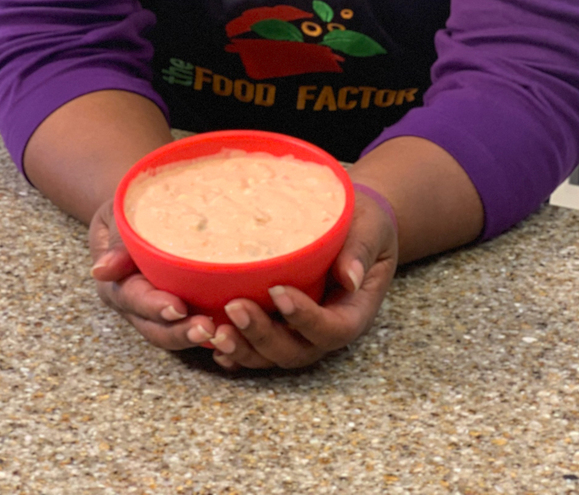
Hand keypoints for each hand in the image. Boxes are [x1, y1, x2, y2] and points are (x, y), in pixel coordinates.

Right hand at [88, 197, 215, 349]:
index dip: (155, 307)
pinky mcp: (185, 310)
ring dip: (198, 338)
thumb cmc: (132, 212)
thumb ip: (116, 242)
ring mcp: (161, 312)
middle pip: (156, 329)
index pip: (134, 300)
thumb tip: (101, 271)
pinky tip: (236, 333)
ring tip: (222, 334)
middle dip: (180, 332)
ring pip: (176, 334)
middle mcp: (138, 305)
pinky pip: (197, 327)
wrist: (145, 212)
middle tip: (208, 328)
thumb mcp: (119, 218)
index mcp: (119, 284)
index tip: (177, 308)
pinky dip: (214, 335)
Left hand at [207, 188, 398, 369]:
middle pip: (295, 351)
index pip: (333, 329)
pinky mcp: (276, 325)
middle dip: (263, 336)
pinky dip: (232, 352)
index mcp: (353, 311)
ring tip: (213, 331)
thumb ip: (361, 250)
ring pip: (270, 357)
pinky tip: (208, 340)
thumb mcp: (370, 228)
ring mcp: (298, 332)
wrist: (352, 223)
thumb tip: (350, 277)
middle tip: (235, 307)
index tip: (278, 292)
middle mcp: (324, 329)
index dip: (305, 319)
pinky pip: (254, 349)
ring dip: (241, 349)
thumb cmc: (363, 222)